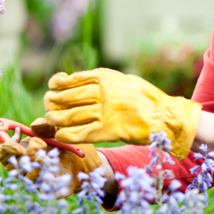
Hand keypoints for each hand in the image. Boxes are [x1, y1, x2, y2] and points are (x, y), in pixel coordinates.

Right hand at [0, 124, 101, 195]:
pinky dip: (49, 175)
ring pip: (27, 175)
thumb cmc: (63, 146)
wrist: (81, 163)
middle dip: (26, 153)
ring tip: (50, 155)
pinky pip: (42, 186)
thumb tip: (34, 126)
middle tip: (40, 144)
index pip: (3, 153)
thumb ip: (45, 126)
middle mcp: (24, 168)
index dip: (7, 146)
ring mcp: (33, 180)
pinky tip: (55, 169)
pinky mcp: (46, 190)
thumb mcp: (55, 131)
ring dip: (39, 162)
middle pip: (13, 165)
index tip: (19, 136)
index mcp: (21, 152)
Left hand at [43, 68, 201, 159]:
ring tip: (51, 119)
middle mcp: (103, 93)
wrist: (165, 116)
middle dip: (53, 101)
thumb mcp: (124, 80)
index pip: (73, 79)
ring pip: (70, 116)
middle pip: (67, 97)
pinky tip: (60, 135)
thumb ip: (103, 80)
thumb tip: (78, 81)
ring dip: (56, 118)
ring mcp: (105, 112)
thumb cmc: (145, 98)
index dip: (58, 83)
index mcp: (106, 78)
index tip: (53, 85)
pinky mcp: (109, 130)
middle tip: (48, 104)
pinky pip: (81, 133)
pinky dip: (66, 135)